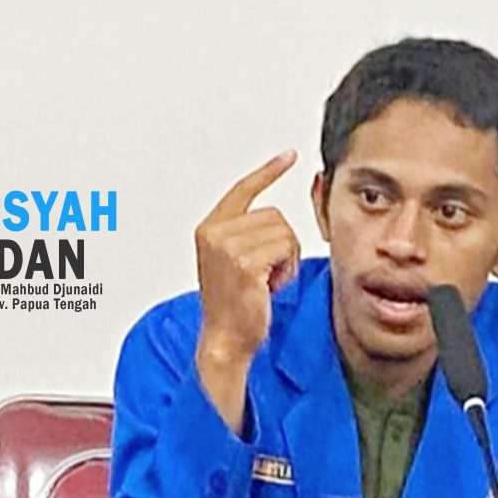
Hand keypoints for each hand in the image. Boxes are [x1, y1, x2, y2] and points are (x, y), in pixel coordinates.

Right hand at [194, 150, 300, 432]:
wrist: (226, 340)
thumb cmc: (234, 306)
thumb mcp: (233, 262)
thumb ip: (246, 235)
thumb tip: (274, 217)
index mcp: (209, 229)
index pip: (243, 190)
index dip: (268, 172)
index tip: (289, 156)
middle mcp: (214, 233)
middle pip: (274, 215)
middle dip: (282, 244)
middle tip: (267, 273)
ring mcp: (227, 247)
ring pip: (283, 232)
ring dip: (285, 258)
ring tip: (267, 281)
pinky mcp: (244, 262)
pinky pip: (285, 248)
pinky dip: (287, 269)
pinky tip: (271, 287)